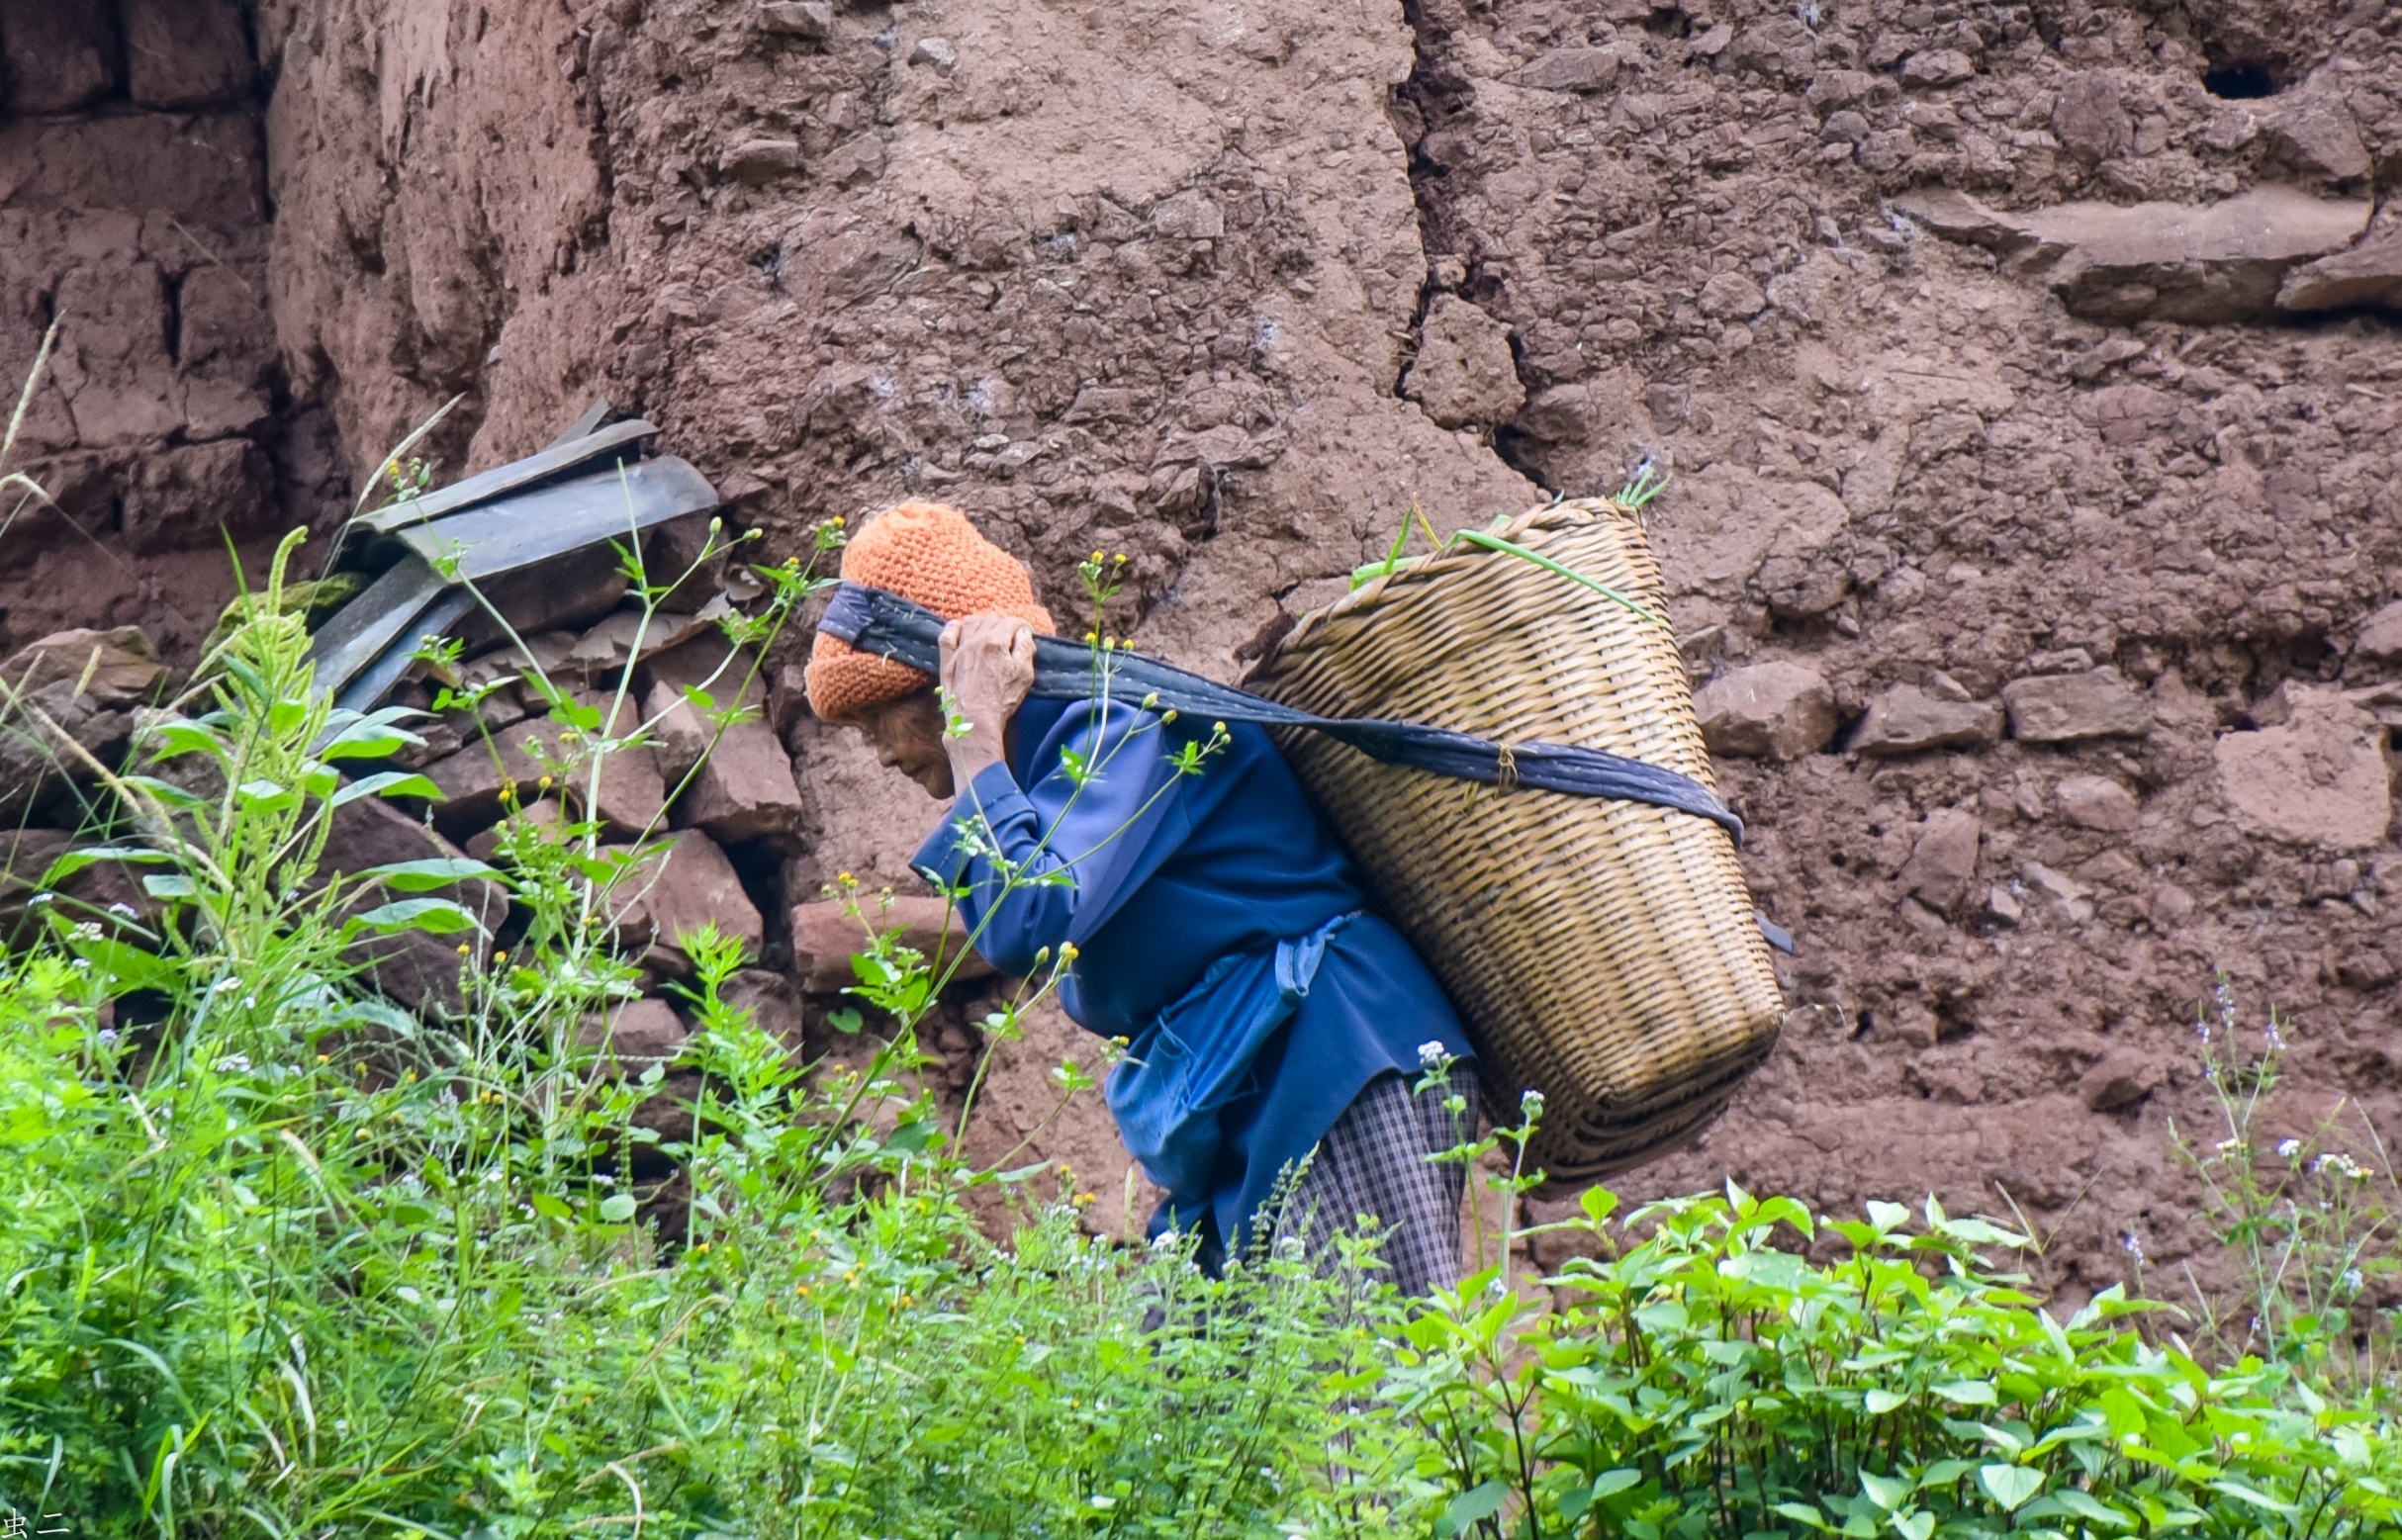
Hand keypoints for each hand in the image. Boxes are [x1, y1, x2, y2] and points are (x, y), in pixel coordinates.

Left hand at [938, 612, 1034, 783]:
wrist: (974, 720)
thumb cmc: (1002, 699)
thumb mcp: (1024, 674)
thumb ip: (1026, 648)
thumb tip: (1024, 633)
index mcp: (997, 642)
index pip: (1012, 622)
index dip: (1022, 627)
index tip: (1025, 634)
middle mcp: (976, 640)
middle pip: (992, 619)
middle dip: (1004, 625)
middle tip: (1010, 637)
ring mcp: (959, 649)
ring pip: (970, 621)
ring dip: (982, 623)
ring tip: (988, 632)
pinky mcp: (947, 661)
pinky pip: (947, 635)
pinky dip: (954, 628)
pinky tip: (960, 629)